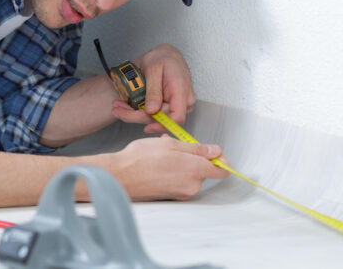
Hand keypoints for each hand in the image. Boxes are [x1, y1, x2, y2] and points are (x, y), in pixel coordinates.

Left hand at [111, 43, 195, 132]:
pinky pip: (154, 115)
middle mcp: (183, 102)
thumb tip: (151, 110)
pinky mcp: (168, 108)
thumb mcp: (153, 69)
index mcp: (181, 91)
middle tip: (117, 110)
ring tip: (117, 107)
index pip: (177, 117)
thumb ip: (154, 90)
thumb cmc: (162, 58)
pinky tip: (125, 107)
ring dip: (134, 115)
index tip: (145, 126)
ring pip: (155, 119)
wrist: (166, 56)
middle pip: (161, 120)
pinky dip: (138, 112)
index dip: (161, 125)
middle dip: (137, 116)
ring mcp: (176, 106)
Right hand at [112, 135, 229, 200]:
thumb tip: (215, 151)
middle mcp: (192, 185)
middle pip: (204, 170)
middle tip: (176, 146)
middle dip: (193, 157)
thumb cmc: (141, 159)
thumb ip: (197, 149)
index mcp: (195, 170)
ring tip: (162, 153)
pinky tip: (158, 164)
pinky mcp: (171, 197)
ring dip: (181, 164)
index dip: (220, 159)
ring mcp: (181, 193)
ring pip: (189, 175)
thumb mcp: (171, 145)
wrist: (119, 176)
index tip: (212, 152)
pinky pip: (179, 182)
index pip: (222, 170)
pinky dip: (173, 172)